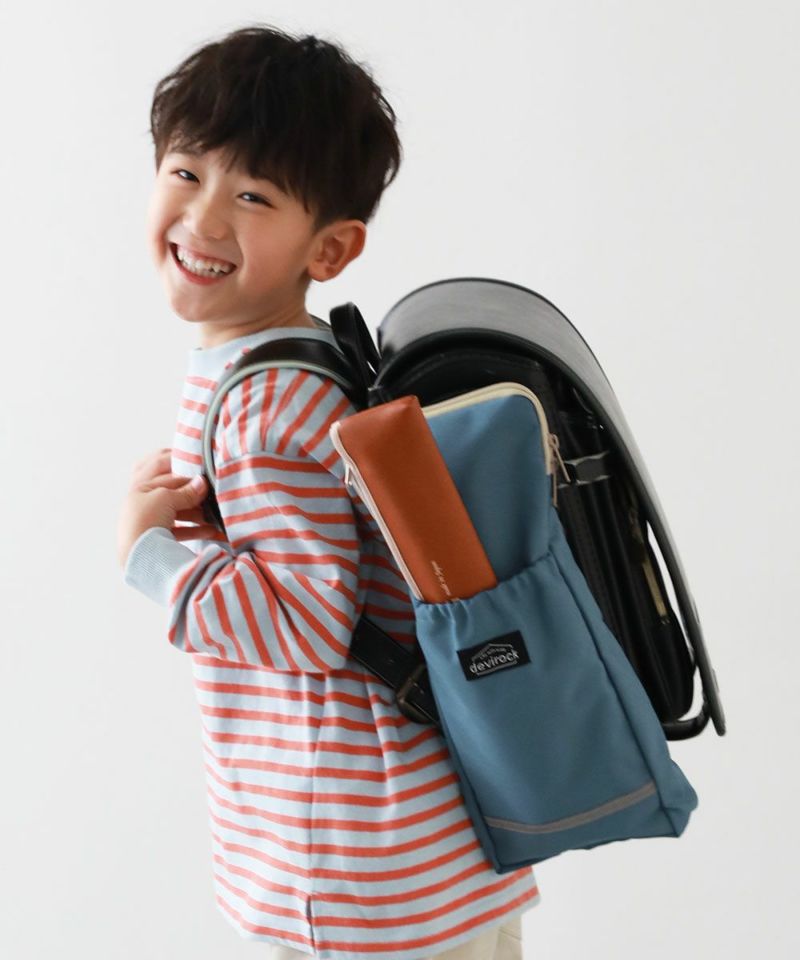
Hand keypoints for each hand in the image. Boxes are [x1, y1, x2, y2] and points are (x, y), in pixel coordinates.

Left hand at [117, 447, 218, 568]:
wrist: (136, 555)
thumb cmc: (145, 520)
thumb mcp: (165, 498)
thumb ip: (186, 491)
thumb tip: (202, 482)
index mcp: (141, 489)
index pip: (167, 475)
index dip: (186, 474)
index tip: (205, 477)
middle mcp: (144, 504)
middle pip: (173, 494)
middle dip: (193, 495)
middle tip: (211, 495)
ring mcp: (151, 522)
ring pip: (178, 513)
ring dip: (197, 513)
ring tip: (214, 516)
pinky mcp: (159, 539)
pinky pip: (180, 531)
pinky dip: (195, 530)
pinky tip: (211, 531)